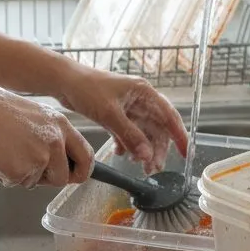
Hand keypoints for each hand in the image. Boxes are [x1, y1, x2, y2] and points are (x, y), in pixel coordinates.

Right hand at [0, 86, 94, 189]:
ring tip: (8, 151)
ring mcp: (40, 158)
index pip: (86, 155)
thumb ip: (51, 135)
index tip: (76, 176)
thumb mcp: (36, 114)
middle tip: (32, 169)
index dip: (82, 170)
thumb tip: (58, 158)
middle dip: (49, 178)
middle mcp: (55, 142)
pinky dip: (7, 175)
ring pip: (36, 181)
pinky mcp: (22, 171)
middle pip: (63, 177)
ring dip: (24, 174)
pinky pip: (18, 182)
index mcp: (61, 125)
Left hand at [54, 63, 187, 175]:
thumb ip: (131, 135)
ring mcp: (128, 107)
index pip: (169, 115)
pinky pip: (128, 133)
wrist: (64, 82)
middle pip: (156, 128)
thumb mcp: (110, 114)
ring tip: (139, 166)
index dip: (179, 135)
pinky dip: (127, 144)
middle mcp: (139, 99)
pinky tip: (121, 153)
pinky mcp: (116, 114)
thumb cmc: (88, 88)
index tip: (185, 153)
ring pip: (142, 133)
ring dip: (142, 149)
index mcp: (144, 92)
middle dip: (156, 149)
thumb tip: (147, 156)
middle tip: (152, 168)